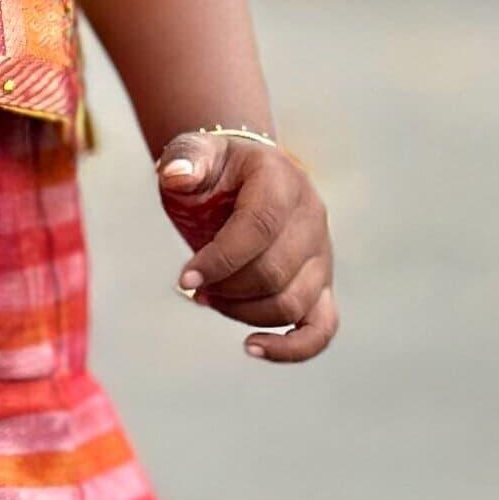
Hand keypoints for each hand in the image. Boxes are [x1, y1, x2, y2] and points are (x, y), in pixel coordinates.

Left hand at [158, 129, 336, 363]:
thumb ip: (185, 158)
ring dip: (242, 313)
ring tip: (208, 299)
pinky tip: (252, 348)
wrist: (245, 179)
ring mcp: (321, 255)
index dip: (220, 259)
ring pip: (291, 304)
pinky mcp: (321, 285)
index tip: (184, 280)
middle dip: (225, 288)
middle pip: (274, 272)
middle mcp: (312, 218)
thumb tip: (177, 175)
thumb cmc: (218, 169)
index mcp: (282, 181)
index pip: (258, 227)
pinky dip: (292, 348)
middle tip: (192, 287)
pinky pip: (321, 328)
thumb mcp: (196, 151)